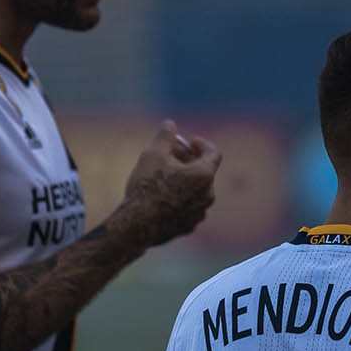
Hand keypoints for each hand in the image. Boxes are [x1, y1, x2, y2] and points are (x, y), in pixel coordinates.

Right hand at [121, 120, 220, 245]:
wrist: (136, 225)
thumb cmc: (145, 187)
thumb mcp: (152, 154)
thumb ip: (165, 136)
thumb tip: (170, 123)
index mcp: (204, 175)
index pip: (213, 153)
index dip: (201, 144)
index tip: (189, 141)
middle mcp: (208, 195)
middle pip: (204, 171)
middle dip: (188, 160)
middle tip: (170, 155)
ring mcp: (199, 213)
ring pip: (196, 190)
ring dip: (185, 180)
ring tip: (164, 175)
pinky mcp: (189, 226)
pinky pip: (189, 207)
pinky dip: (180, 197)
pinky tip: (161, 196)